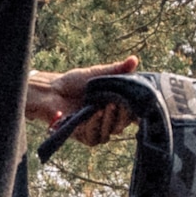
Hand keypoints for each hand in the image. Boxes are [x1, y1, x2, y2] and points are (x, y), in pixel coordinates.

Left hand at [26, 55, 143, 142]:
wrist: (52, 91)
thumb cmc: (74, 82)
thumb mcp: (98, 73)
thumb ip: (117, 70)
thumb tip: (134, 59)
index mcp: (115, 105)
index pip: (132, 113)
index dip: (138, 113)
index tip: (142, 107)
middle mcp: (108, 119)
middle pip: (123, 124)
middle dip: (123, 115)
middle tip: (119, 103)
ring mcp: (97, 129)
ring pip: (110, 132)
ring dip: (109, 120)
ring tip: (107, 107)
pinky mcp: (85, 136)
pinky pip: (95, 137)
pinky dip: (95, 126)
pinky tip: (93, 115)